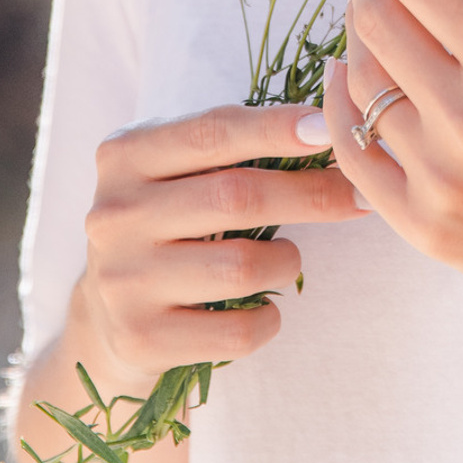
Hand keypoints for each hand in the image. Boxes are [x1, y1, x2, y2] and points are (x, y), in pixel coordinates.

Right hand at [77, 103, 368, 390]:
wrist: (106, 315)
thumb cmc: (168, 223)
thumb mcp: (179, 170)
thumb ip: (234, 143)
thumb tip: (332, 124)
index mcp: (125, 155)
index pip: (212, 131)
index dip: (276, 128)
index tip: (329, 127)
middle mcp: (114, 214)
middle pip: (236, 197)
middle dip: (309, 194)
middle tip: (356, 195)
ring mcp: (122, 280)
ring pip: (241, 266)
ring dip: (286, 260)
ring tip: (287, 257)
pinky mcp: (139, 338)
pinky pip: (237, 330)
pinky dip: (269, 318)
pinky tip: (265, 306)